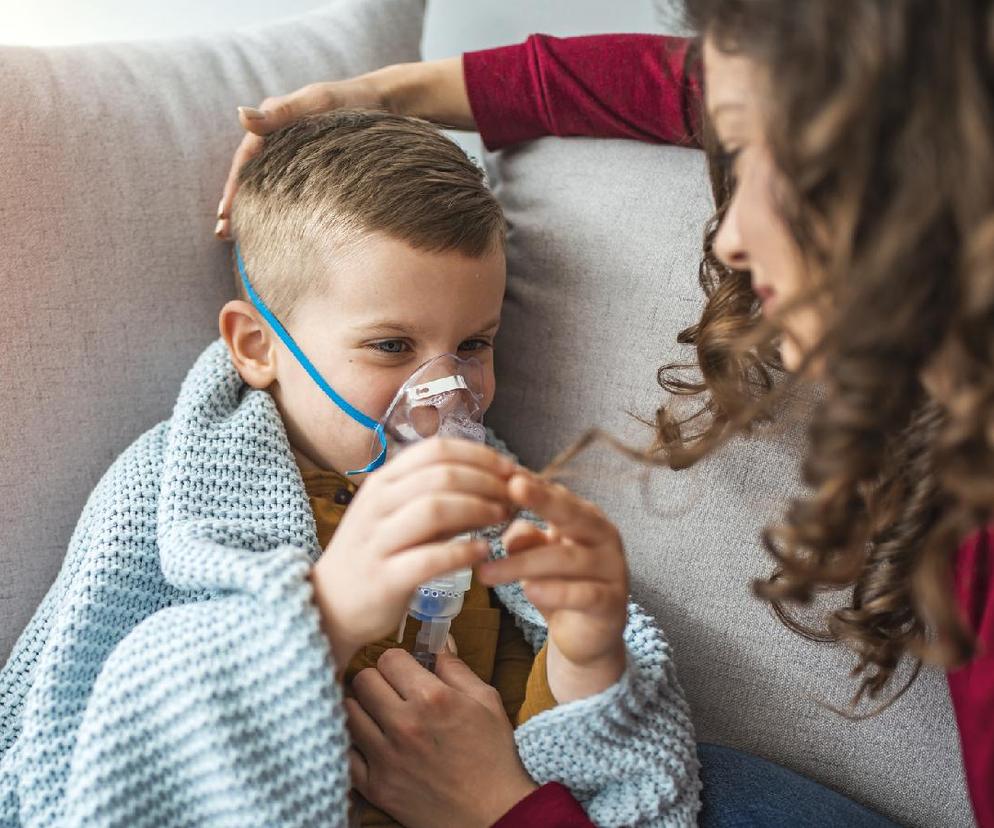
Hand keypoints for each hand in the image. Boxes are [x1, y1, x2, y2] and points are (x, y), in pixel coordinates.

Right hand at [215, 57, 472, 239]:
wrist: (387, 106)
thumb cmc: (353, 102)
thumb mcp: (317, 103)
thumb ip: (282, 113)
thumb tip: (240, 115)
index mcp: (273, 122)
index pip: (245, 160)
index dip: (233, 188)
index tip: (224, 214)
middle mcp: (279, 139)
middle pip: (251, 176)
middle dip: (236, 205)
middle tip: (223, 234)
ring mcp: (295, 155)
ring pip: (267, 186)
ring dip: (253, 210)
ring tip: (239, 240)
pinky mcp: (311, 168)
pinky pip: (288, 191)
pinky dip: (277, 209)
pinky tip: (275, 230)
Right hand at [309, 439, 514, 667]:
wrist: (330, 604)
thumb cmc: (377, 554)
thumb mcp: (400, 514)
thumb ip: (439, 497)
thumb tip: (493, 482)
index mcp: (384, 481)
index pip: (436, 450)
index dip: (480, 456)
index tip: (510, 468)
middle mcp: (378, 503)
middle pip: (441, 475)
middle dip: (487, 482)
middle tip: (515, 496)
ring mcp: (377, 540)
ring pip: (434, 509)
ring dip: (478, 510)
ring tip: (503, 518)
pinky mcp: (384, 577)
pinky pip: (428, 558)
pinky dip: (462, 552)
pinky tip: (483, 553)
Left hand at [347, 649, 537, 827]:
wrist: (493, 813)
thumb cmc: (493, 756)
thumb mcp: (486, 701)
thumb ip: (456, 668)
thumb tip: (438, 643)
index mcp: (432, 698)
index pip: (388, 658)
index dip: (397, 661)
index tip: (404, 671)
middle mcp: (404, 724)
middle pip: (363, 680)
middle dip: (377, 680)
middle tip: (389, 690)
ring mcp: (386, 757)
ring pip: (348, 712)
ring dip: (362, 708)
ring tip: (378, 714)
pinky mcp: (376, 787)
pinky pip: (345, 752)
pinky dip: (354, 743)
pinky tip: (370, 742)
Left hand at [477, 470, 628, 701]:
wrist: (588, 635)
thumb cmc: (560, 584)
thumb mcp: (538, 557)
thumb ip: (526, 539)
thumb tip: (508, 531)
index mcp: (585, 518)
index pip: (557, 495)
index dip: (532, 484)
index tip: (502, 471)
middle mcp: (603, 537)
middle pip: (572, 514)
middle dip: (541, 500)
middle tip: (511, 488)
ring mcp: (611, 569)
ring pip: (567, 559)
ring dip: (523, 564)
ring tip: (486, 572)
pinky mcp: (611, 603)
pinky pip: (583, 594)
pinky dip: (555, 593)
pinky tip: (529, 592)